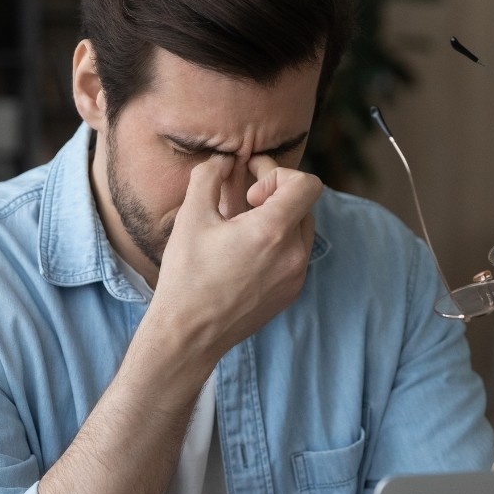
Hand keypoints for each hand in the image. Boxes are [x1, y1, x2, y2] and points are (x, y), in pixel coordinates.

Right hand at [149, 154, 320, 360]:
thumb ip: (209, 176)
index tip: (251, 188)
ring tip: (243, 226)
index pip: (307, 184)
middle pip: (304, 205)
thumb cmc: (187, 275)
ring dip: (279, 219)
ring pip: (301, 231)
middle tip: (244, 197)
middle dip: (276, 194)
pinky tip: (246, 252)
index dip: (279, 174)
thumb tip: (224, 160)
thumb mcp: (191, 216)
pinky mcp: (291, 293)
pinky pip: (295, 256)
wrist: (189, 333)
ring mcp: (296, 276)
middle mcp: (293, 254)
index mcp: (272, 231)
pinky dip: (278, 244)